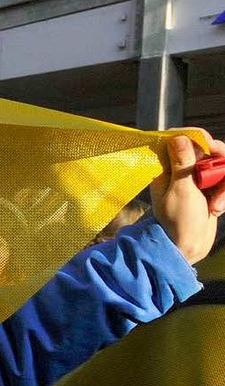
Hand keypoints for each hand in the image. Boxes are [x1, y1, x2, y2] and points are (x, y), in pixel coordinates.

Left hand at [151, 131, 224, 264]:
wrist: (187, 248)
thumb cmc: (178, 221)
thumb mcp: (181, 189)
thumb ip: (181, 162)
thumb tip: (177, 137)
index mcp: (166, 170)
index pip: (181, 140)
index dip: (198, 139)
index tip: (210, 145)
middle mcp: (180, 173)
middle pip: (206, 151)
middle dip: (218, 161)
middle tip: (222, 169)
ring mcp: (195, 183)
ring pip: (218, 167)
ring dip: (223, 184)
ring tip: (216, 204)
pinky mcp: (207, 192)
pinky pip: (223, 182)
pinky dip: (223, 195)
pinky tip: (216, 209)